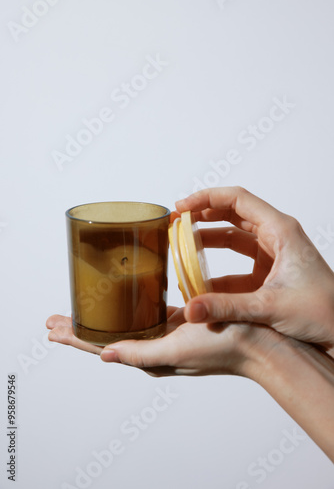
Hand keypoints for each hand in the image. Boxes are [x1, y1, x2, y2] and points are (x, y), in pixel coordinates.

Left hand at [46, 307, 278, 377]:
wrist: (259, 343)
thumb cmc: (222, 347)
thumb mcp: (176, 352)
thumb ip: (139, 354)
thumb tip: (103, 356)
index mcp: (150, 357)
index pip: (101, 347)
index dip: (75, 337)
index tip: (53, 329)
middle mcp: (154, 347)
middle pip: (107, 335)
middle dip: (81, 327)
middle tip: (57, 319)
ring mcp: (165, 334)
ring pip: (124, 324)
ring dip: (102, 317)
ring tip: (82, 311)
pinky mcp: (179, 321)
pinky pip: (146, 315)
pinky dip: (129, 310)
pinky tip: (124, 302)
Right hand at [176, 187, 333, 355]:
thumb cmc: (324, 312)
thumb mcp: (270, 306)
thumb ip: (226, 307)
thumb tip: (190, 310)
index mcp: (281, 231)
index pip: (237, 200)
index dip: (206, 198)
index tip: (182, 207)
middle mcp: (276, 237)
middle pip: (232, 214)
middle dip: (202, 216)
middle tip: (176, 222)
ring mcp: (272, 255)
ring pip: (233, 238)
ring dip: (208, 240)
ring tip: (181, 245)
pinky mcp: (268, 274)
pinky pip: (236, 265)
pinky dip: (217, 270)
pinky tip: (199, 281)